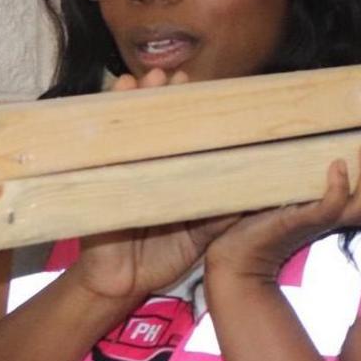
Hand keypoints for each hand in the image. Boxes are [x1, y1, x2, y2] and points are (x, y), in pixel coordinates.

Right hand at [71, 68, 238, 300]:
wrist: (124, 283)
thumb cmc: (163, 253)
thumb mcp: (201, 231)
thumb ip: (226, 211)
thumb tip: (262, 190)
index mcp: (177, 173)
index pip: (186, 133)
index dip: (193, 110)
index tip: (203, 87)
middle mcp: (150, 165)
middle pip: (157, 122)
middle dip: (165, 95)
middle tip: (177, 77)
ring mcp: (123, 168)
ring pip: (129, 125)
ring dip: (137, 98)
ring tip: (148, 80)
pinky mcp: (99, 179)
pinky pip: (100, 145)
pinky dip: (105, 119)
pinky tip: (116, 94)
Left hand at [204, 141, 360, 282]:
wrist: (233, 254)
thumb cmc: (257, 222)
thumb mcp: (290, 194)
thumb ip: (305, 180)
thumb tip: (320, 153)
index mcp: (337, 214)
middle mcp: (334, 220)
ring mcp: (318, 222)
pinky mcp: (298, 222)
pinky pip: (328, 208)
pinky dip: (338, 188)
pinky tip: (337, 166)